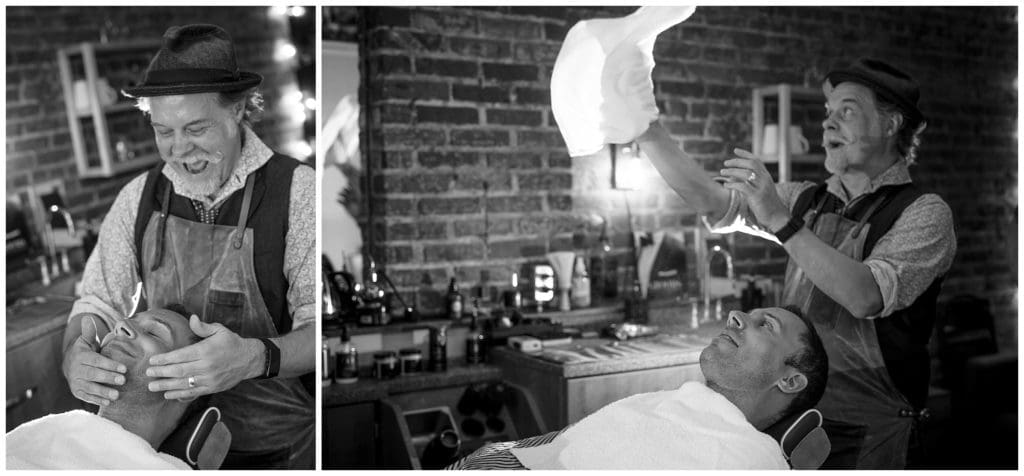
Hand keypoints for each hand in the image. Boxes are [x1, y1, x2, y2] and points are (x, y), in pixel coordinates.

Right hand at [62, 316, 125, 405]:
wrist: (69, 365)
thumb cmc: (84, 351)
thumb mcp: (86, 340)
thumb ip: (89, 332)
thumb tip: (88, 318)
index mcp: (81, 357)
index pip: (96, 361)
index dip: (109, 365)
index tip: (124, 368)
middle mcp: (76, 370)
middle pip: (93, 375)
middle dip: (108, 378)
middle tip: (123, 381)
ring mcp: (75, 382)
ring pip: (89, 388)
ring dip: (103, 392)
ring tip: (117, 395)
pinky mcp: (77, 392)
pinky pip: (86, 397)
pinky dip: (96, 400)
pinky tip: (108, 402)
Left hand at [145, 315, 260, 399]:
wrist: (249, 359)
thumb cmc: (232, 343)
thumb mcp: (220, 330)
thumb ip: (203, 327)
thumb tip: (192, 318)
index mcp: (206, 350)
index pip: (181, 355)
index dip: (165, 359)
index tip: (152, 361)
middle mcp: (207, 366)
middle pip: (179, 370)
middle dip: (161, 373)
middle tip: (148, 373)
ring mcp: (209, 379)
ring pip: (184, 383)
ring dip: (166, 386)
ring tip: (152, 387)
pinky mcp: (212, 387)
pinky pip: (193, 392)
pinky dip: (180, 394)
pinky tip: (168, 394)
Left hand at [720, 148, 790, 230]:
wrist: (777, 217)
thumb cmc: (766, 204)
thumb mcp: (759, 190)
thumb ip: (749, 182)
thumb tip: (733, 177)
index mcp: (766, 176)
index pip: (756, 160)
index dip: (745, 154)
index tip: (735, 150)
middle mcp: (765, 179)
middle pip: (750, 164)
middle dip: (736, 161)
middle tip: (725, 163)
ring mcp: (762, 187)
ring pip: (746, 173)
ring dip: (732, 172)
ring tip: (722, 173)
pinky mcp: (757, 196)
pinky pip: (743, 186)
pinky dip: (733, 184)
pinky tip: (726, 185)